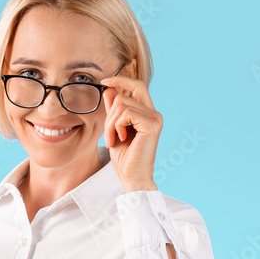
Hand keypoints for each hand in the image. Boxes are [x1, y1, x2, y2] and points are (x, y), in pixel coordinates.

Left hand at [100, 72, 162, 191]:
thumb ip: (114, 110)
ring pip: (121, 104)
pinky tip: (120, 139)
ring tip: (113, 140)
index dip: (121, 79)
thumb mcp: (114, 129)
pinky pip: (125, 113)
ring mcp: (155, 118)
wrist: (132, 178)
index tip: (104, 81)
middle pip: (125, 94)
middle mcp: (154, 114)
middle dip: (110, 113)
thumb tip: (110, 89)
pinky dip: (116, 126)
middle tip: (108, 134)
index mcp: (148, 113)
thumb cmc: (125, 158)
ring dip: (110, 123)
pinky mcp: (151, 125)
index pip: (137, 86)